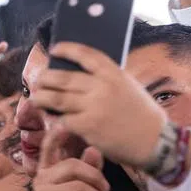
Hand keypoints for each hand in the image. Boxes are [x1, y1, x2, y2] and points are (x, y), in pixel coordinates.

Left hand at [32, 44, 167, 168]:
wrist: (154, 141)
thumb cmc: (142, 114)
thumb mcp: (128, 87)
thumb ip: (106, 80)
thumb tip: (78, 76)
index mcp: (113, 73)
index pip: (85, 54)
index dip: (67, 49)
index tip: (55, 50)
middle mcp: (101, 87)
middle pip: (63, 77)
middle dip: (45, 78)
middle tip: (38, 80)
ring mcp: (93, 107)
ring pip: (56, 98)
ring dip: (42, 97)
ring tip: (36, 97)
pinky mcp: (87, 126)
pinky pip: (63, 119)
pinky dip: (56, 118)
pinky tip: (52, 117)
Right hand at [34, 127, 108, 190]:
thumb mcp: (88, 188)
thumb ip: (90, 169)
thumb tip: (94, 149)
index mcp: (49, 169)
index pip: (48, 148)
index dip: (55, 135)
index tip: (64, 124)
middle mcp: (42, 179)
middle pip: (70, 166)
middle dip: (94, 175)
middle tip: (106, 186)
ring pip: (75, 186)